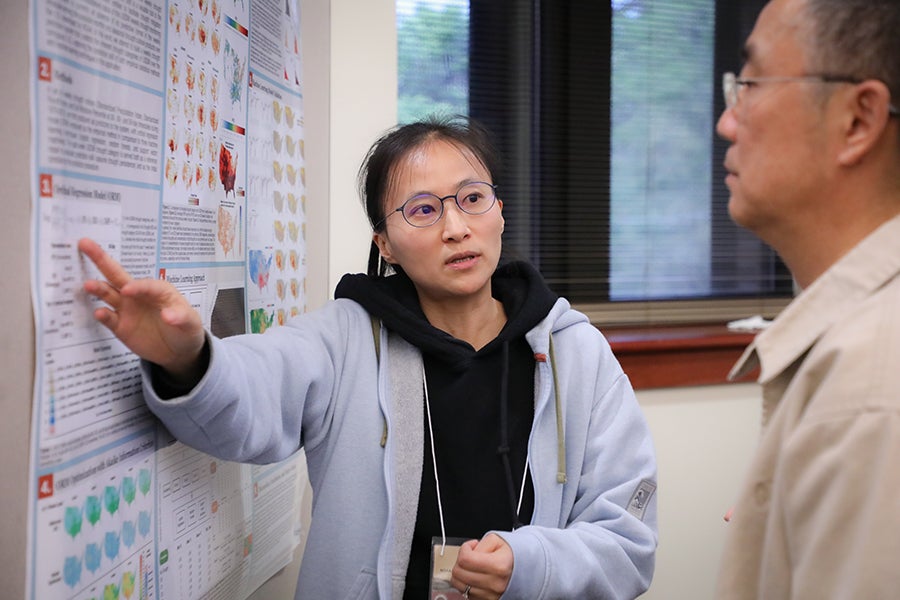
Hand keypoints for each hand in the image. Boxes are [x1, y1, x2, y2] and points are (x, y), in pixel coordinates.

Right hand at [78, 238, 206, 381]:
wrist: (177, 351)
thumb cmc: (186, 329)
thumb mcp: (190, 323)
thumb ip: (181, 318)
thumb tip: (168, 315)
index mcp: (158, 289)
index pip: (146, 284)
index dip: (137, 286)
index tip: (127, 290)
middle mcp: (139, 295)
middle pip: (118, 276)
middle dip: (102, 259)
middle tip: (85, 244)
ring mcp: (128, 309)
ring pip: (109, 294)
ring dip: (99, 288)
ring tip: (88, 284)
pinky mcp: (120, 326)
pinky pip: (109, 319)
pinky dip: (103, 315)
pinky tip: (98, 313)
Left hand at [451, 533, 512, 599]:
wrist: (521, 570)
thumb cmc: (509, 555)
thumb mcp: (497, 541)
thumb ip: (480, 544)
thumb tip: (467, 552)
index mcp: (498, 566)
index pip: (465, 559)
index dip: (464, 549)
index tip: (469, 547)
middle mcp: (494, 584)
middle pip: (458, 573)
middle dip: (460, 561)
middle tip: (468, 556)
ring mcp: (490, 595)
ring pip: (459, 585)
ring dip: (461, 573)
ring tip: (471, 566)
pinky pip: (464, 593)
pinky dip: (465, 583)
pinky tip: (473, 576)